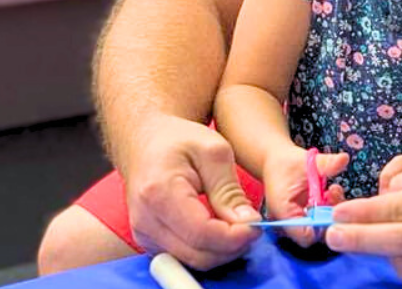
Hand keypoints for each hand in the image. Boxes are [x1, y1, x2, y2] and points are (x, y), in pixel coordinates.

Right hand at [125, 116, 261, 268]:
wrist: (144, 142)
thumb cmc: (178, 139)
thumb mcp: (214, 151)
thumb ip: (229, 190)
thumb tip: (247, 223)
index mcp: (159, 193)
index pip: (202, 233)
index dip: (235, 236)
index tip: (257, 225)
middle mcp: (146, 220)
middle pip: (198, 254)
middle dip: (233, 247)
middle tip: (254, 227)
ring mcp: (144, 234)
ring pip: (193, 261)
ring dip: (223, 252)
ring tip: (240, 227)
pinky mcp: (149, 241)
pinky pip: (185, 257)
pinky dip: (208, 250)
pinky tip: (222, 231)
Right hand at [262, 146, 348, 246]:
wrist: (273, 162)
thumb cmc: (284, 163)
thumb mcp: (305, 161)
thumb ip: (325, 163)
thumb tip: (345, 158)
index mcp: (284, 214)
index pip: (306, 236)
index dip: (324, 225)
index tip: (334, 206)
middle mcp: (289, 223)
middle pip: (316, 234)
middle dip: (330, 215)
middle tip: (334, 194)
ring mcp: (298, 221)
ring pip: (321, 226)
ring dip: (331, 210)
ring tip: (332, 190)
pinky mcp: (305, 217)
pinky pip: (320, 219)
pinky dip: (328, 207)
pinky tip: (329, 192)